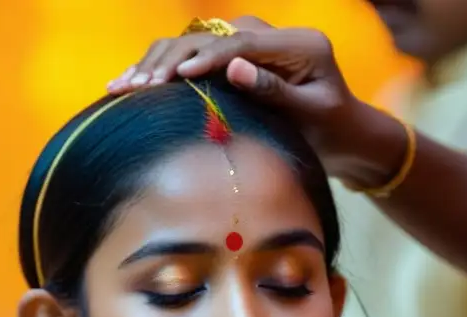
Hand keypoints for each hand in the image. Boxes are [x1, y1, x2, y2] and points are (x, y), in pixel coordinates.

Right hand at [107, 17, 364, 162]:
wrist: (345, 132)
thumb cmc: (332, 131)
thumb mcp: (311, 115)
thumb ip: (273, 90)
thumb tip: (233, 67)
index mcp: (298, 44)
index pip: (240, 44)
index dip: (203, 59)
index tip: (172, 78)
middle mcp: (273, 35)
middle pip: (210, 37)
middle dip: (168, 60)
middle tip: (134, 84)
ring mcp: (254, 41)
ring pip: (196, 41)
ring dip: (157, 61)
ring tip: (121, 84)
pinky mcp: (239, 54)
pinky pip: (197, 54)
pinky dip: (164, 67)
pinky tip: (133, 82)